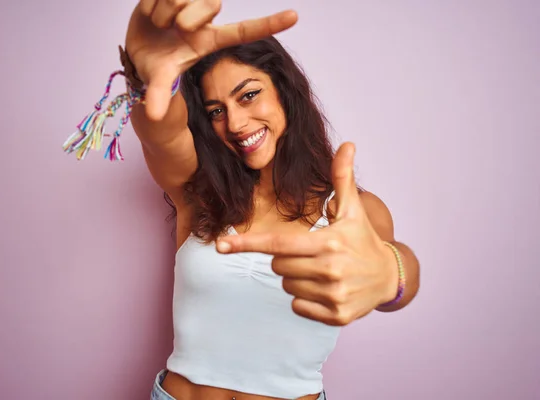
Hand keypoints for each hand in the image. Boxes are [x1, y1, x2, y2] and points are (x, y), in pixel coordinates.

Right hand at [125, 0, 297, 119]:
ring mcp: (191, 0)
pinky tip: (152, 13)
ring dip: (163, 14)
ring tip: (159, 25)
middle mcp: (205, 17)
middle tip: (173, 31)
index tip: (295, 17)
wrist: (136, 49)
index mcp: (212, 39)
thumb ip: (159, 95)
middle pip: (208, 5)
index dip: (270, 24)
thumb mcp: (161, 81)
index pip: (246, 30)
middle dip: (184, 20)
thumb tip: (151, 115)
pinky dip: (151, 4)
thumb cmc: (157, 66)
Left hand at [216, 143, 398, 325]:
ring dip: (296, 278)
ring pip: (286, 286)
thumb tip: (347, 145)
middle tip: (312, 253)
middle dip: (286, 258)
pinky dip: (305, 298)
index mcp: (329, 242)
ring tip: (322, 271)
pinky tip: (325, 289)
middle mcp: (330, 270)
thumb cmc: (363, 239)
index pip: (278, 243)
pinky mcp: (336, 317)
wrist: (390, 277)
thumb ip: (342, 178)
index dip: (247, 243)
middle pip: (277, 265)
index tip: (221, 246)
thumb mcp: (353, 209)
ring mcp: (334, 295)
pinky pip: (297, 306)